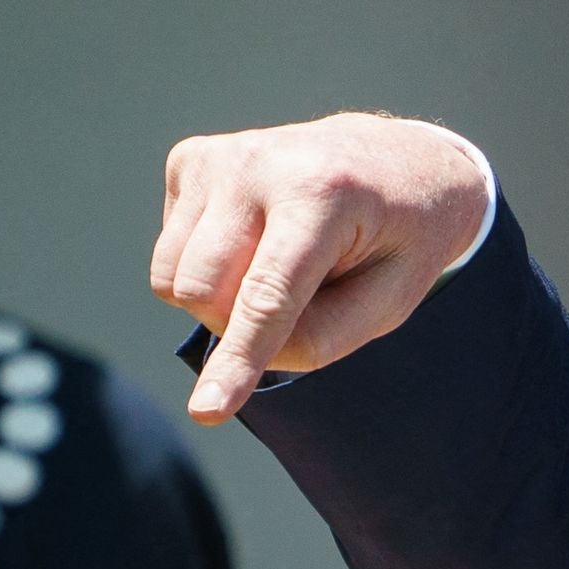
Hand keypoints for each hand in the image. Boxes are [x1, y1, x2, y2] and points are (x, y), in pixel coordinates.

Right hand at [152, 112, 494, 417]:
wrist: (396, 162)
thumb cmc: (398, 239)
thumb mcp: (392, 299)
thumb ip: (323, 336)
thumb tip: (241, 356)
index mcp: (324, 193)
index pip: (268, 296)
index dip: (239, 360)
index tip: (207, 412)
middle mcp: (259, 164)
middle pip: (204, 293)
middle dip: (239, 325)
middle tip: (301, 301)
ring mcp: (218, 157)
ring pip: (173, 279)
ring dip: (221, 297)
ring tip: (282, 263)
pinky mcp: (191, 160)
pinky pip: (169, 254)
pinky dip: (209, 265)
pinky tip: (258, 236)